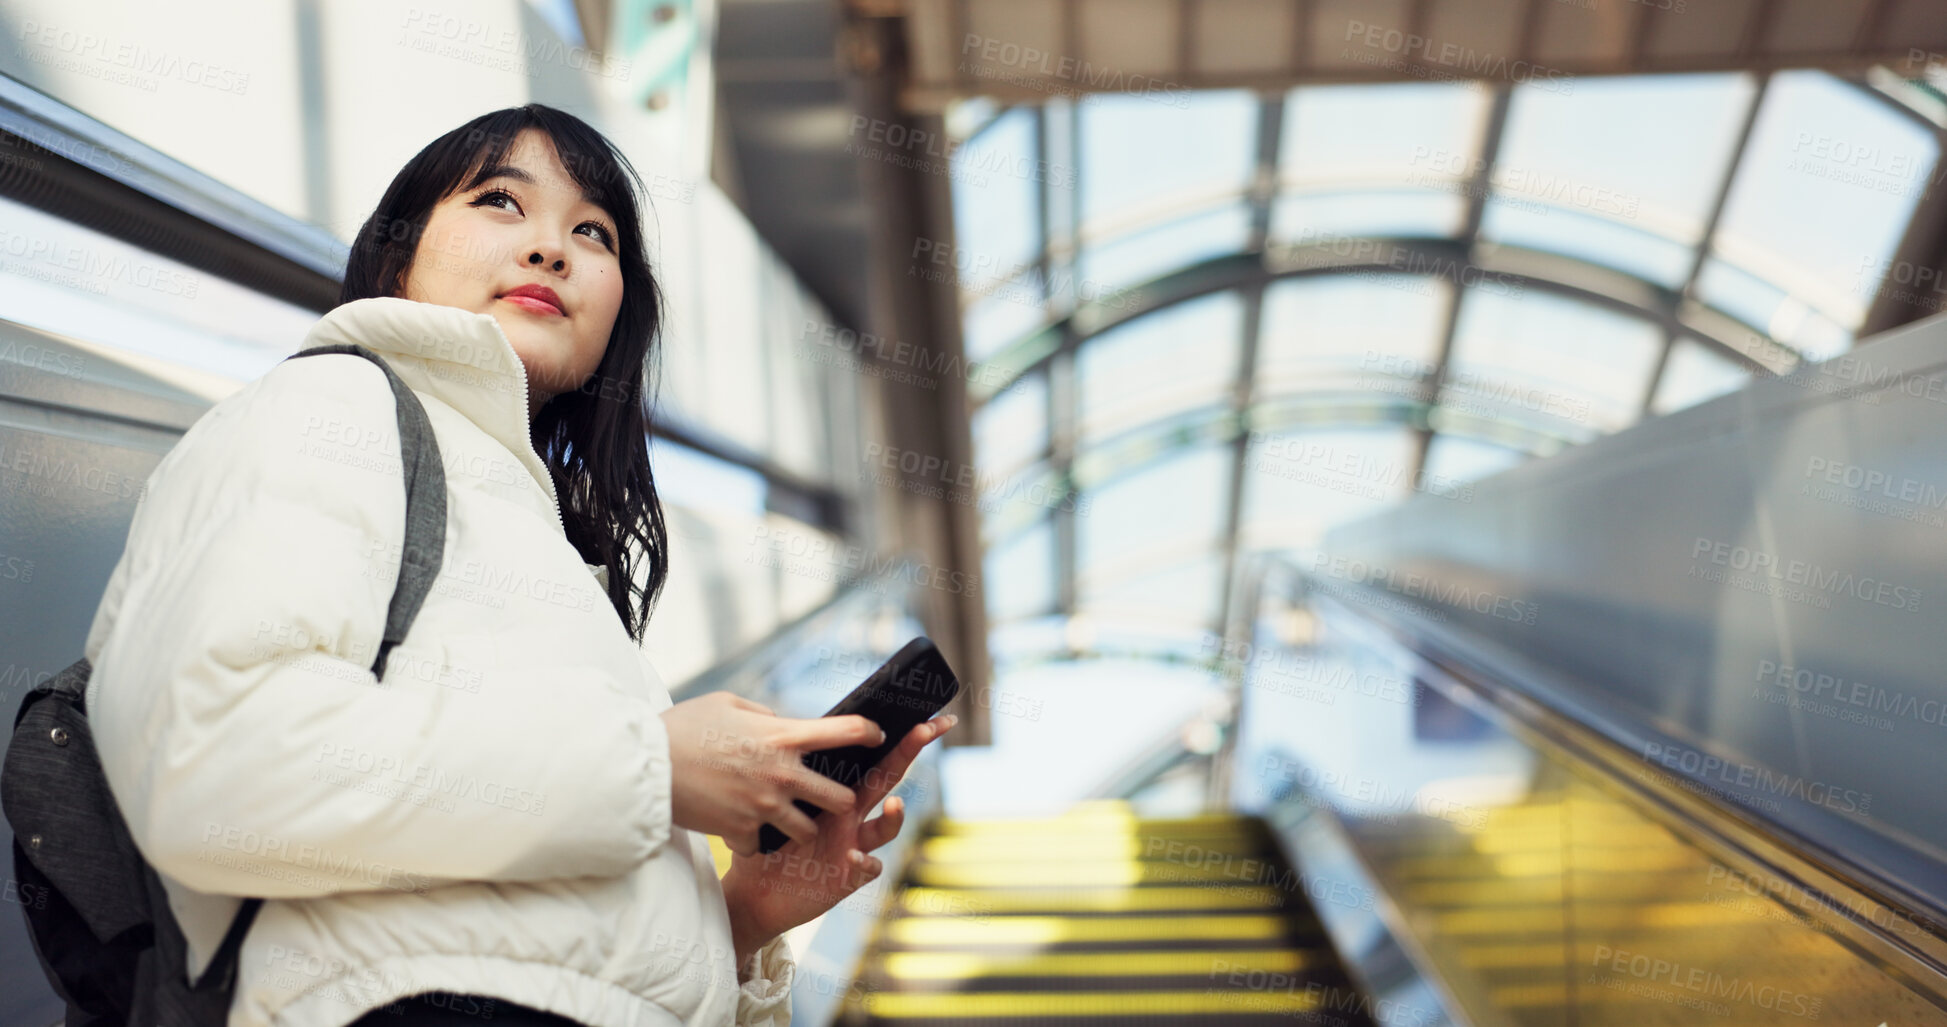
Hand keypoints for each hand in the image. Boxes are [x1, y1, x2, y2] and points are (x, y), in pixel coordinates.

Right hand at [658, 691, 884, 854]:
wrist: (642, 767)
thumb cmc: (682, 727)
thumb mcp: (727, 703)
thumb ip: (764, 715)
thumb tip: (780, 722)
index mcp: (783, 736)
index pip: (846, 732)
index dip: (869, 732)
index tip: (876, 736)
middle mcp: (782, 774)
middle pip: (840, 797)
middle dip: (839, 799)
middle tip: (828, 796)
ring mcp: (763, 807)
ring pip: (808, 830)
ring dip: (801, 825)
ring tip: (785, 818)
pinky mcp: (741, 833)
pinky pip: (761, 845)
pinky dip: (754, 840)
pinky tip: (741, 830)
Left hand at [719, 713, 957, 976]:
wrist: (754, 893)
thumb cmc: (765, 844)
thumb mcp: (776, 800)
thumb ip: (785, 769)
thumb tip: (774, 720)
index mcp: (837, 792)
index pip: (871, 757)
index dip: (896, 735)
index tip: (922, 712)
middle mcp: (852, 816)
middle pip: (887, 779)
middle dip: (910, 751)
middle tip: (929, 727)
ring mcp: (854, 846)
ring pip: (884, 829)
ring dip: (894, 817)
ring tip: (895, 805)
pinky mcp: (846, 878)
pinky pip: (865, 869)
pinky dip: (865, 863)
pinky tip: (856, 857)